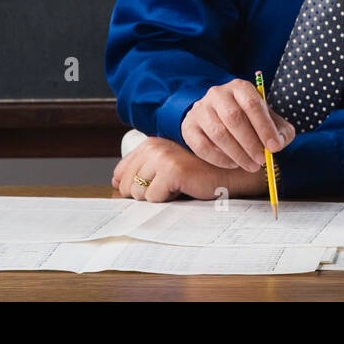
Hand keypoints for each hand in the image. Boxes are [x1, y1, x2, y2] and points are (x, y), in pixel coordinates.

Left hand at [110, 136, 265, 202]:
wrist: (229, 172)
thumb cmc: (199, 172)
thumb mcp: (167, 167)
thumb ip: (142, 169)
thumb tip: (114, 181)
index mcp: (151, 143)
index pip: (120, 172)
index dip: (131, 186)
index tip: (153, 187)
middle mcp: (153, 147)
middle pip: (126, 185)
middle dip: (145, 193)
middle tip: (170, 187)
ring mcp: (162, 157)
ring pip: (138, 194)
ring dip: (157, 197)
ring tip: (177, 187)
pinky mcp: (171, 171)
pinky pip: (153, 199)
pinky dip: (167, 200)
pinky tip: (183, 189)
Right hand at [181, 78, 295, 171]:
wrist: (220, 118)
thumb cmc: (250, 120)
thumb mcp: (269, 121)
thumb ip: (280, 132)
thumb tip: (278, 143)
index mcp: (240, 87)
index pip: (252, 104)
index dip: (264, 127)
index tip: (274, 147)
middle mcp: (218, 93)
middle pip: (233, 117)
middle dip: (250, 143)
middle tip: (261, 161)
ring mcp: (201, 109)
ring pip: (218, 133)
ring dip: (237, 154)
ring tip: (251, 165)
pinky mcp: (189, 125)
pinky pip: (202, 146)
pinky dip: (219, 159)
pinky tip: (233, 163)